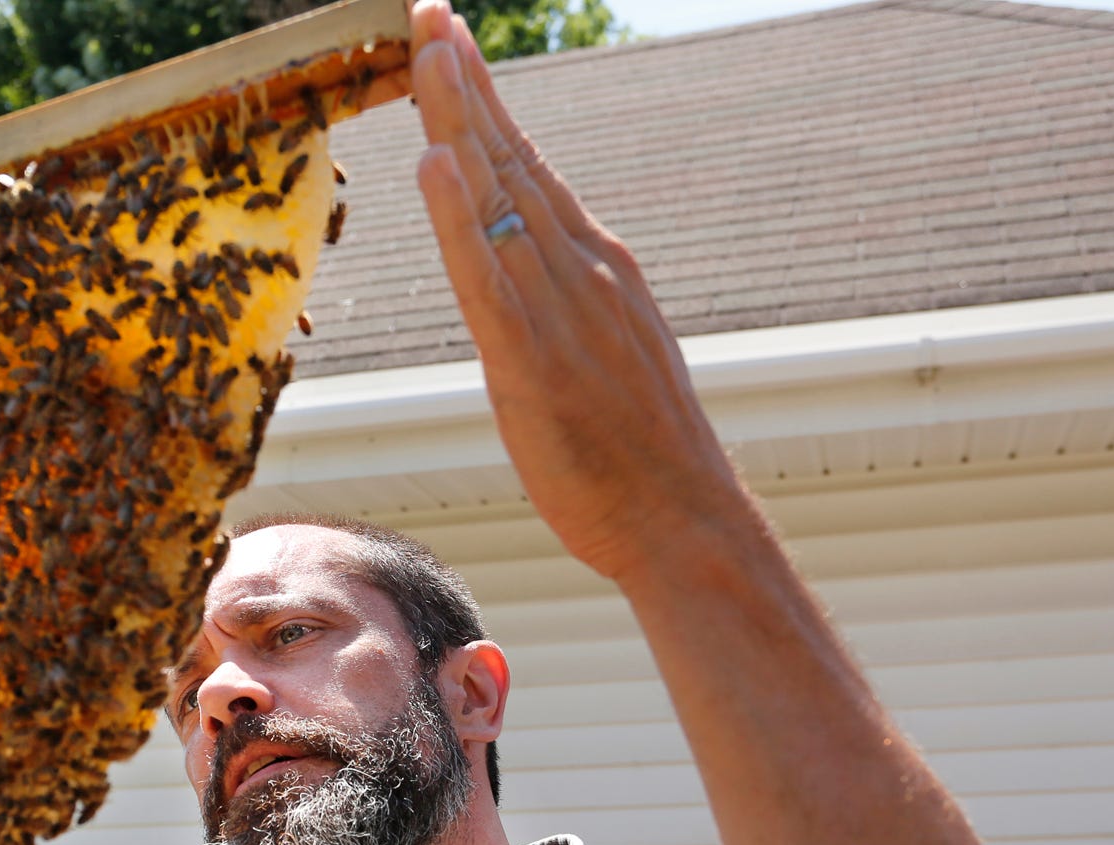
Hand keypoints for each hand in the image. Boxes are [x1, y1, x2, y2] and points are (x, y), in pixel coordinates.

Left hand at [408, 1, 752, 581]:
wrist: (686, 523)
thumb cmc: (638, 456)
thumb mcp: (600, 358)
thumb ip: (563, 307)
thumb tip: (527, 276)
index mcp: (595, 268)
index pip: (527, 166)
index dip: (483, 102)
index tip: (449, 41)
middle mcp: (581, 271)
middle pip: (510, 160)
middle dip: (464, 81)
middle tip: (427, 9)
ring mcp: (561, 312)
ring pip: (499, 201)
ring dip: (459, 120)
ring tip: (428, 49)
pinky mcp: (533, 363)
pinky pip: (488, 281)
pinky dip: (460, 220)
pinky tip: (436, 165)